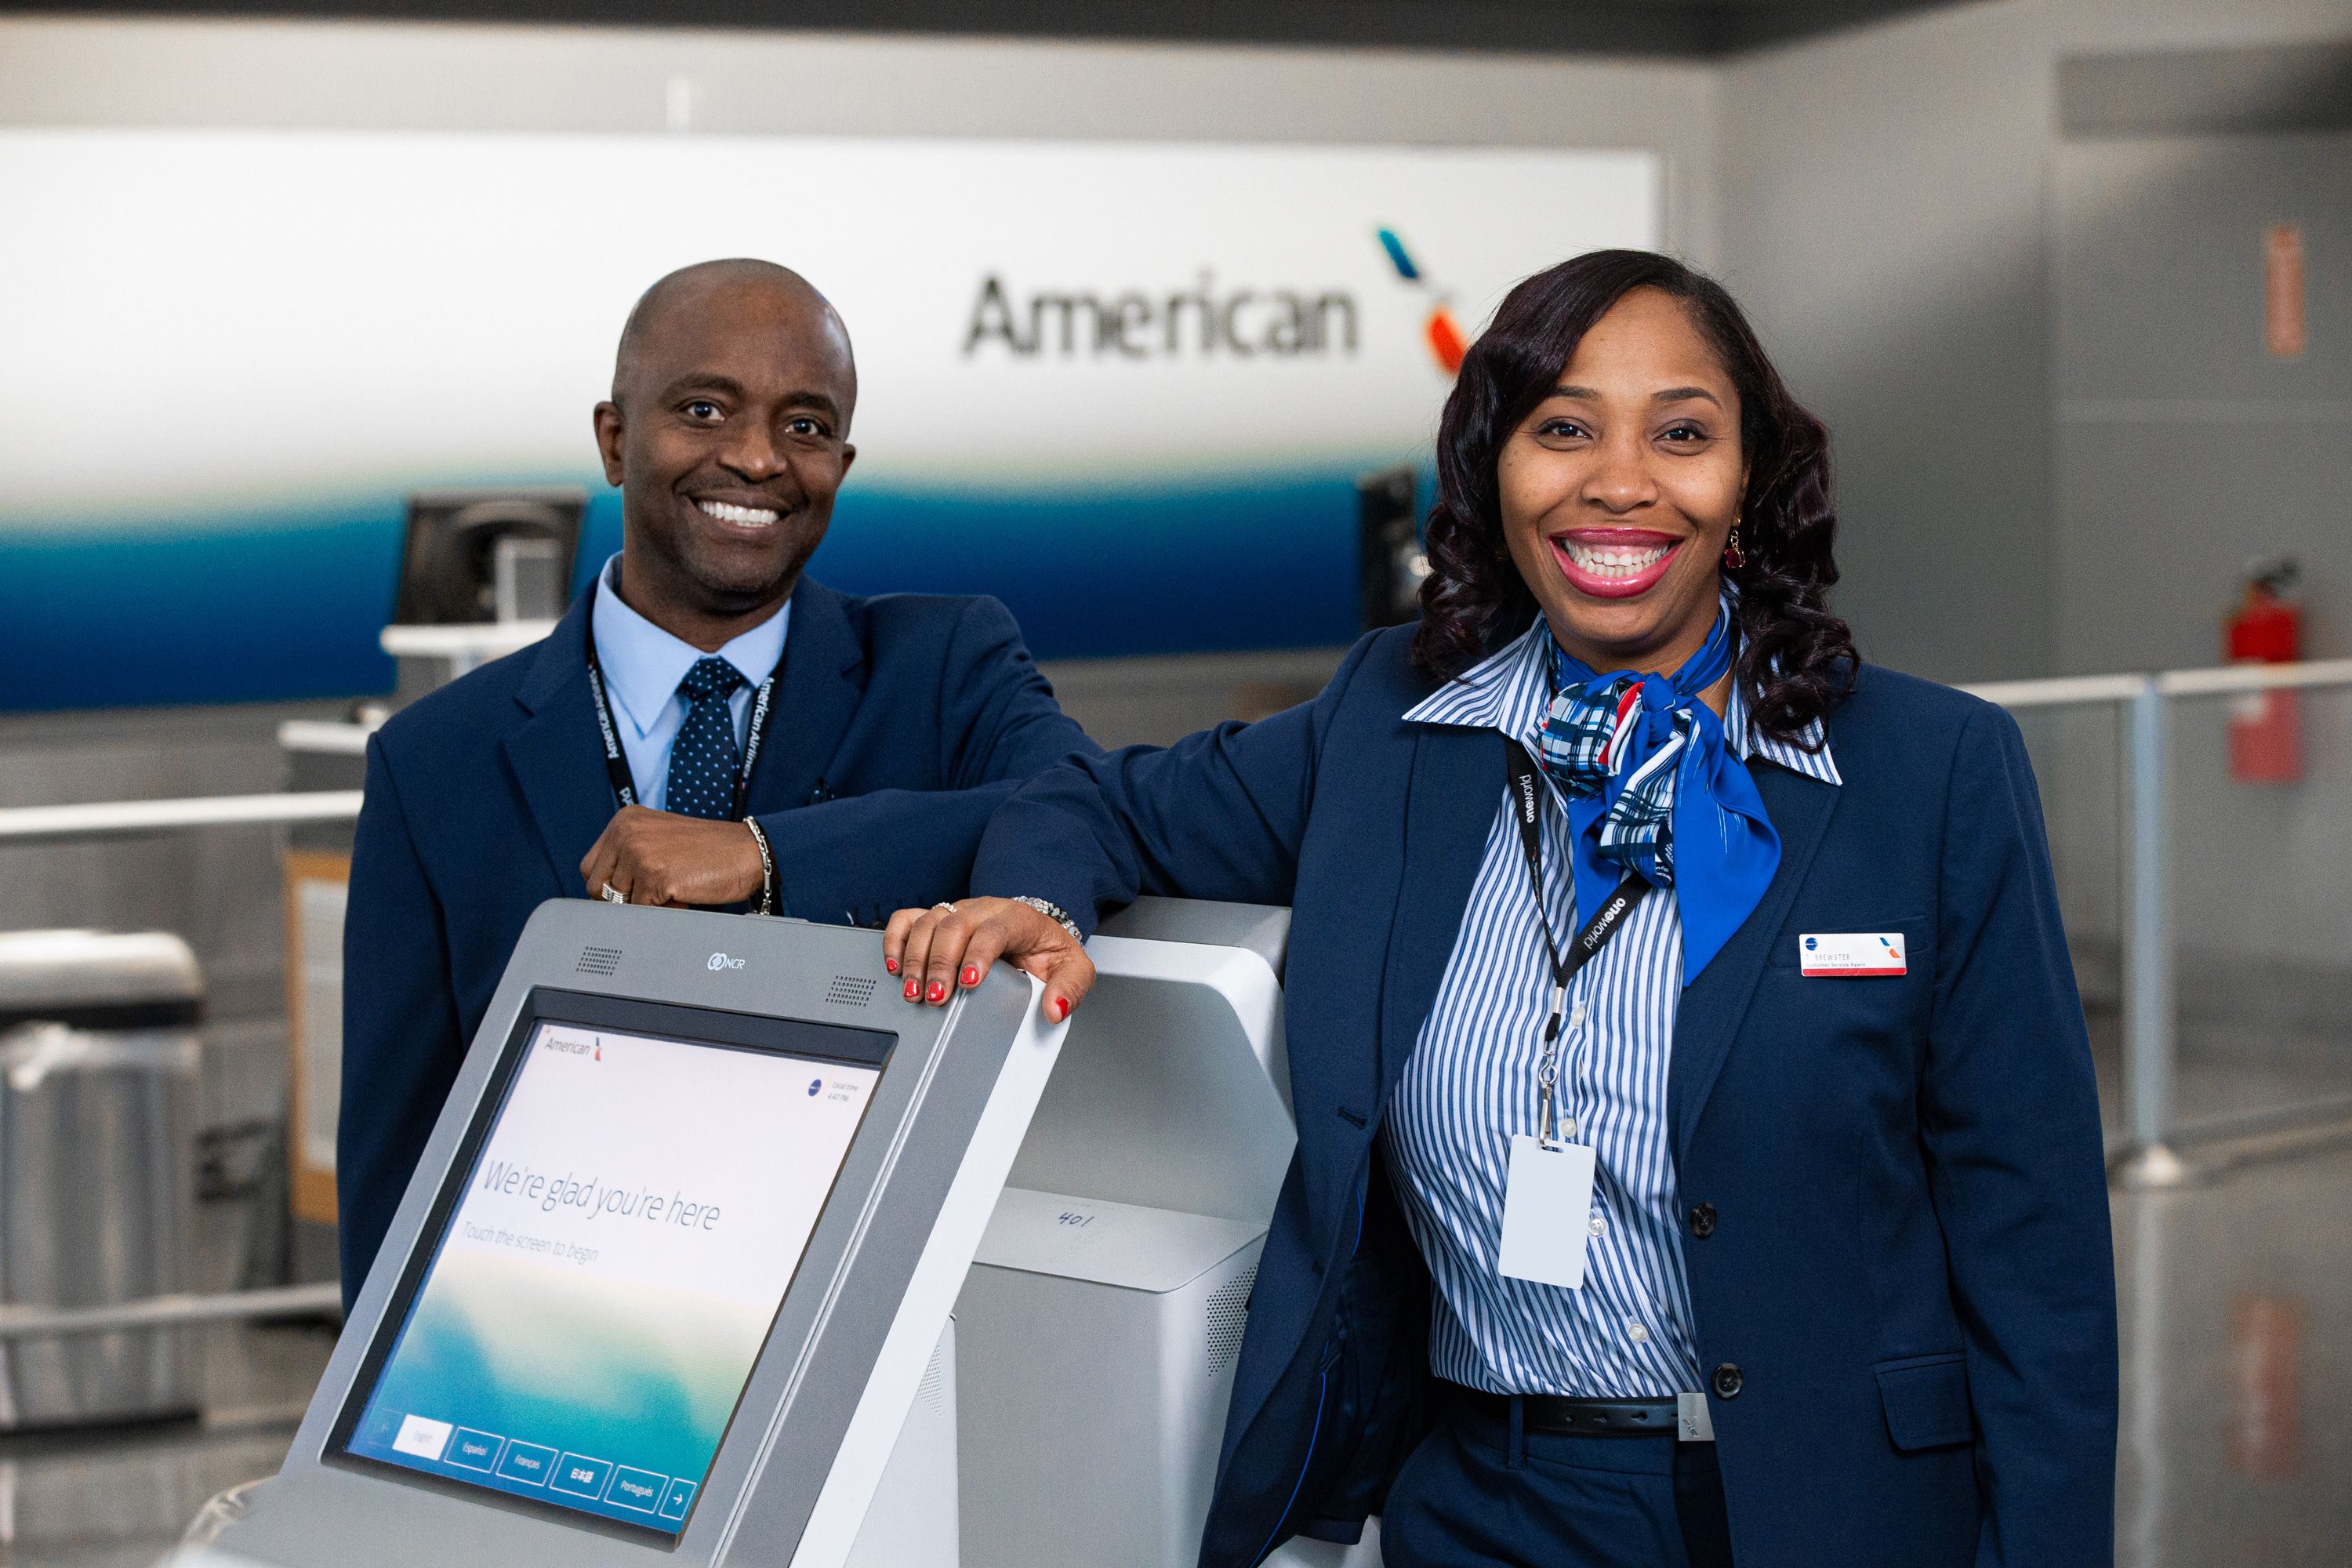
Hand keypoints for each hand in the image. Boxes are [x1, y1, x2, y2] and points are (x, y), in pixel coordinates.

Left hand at [580, 806, 765, 907]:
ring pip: (619, 904)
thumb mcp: (659, 838)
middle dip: (623, 900)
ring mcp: (639, 853)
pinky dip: (662, 912)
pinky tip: (683, 895)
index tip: (632, 891)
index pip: (591, 867)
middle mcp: (627, 832)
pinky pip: (641, 913)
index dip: (609, 886)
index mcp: (625, 820)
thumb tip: (603, 891)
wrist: (748, 852)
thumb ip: (629, 854)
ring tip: (675, 889)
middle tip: (655, 894)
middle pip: (597, 888)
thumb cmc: (709, 850)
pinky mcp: (654, 876)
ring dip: (647, 905)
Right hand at [884, 898, 1093, 1022]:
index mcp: (1017, 918)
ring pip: (926, 922)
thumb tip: (1055, 1009)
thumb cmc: (1049, 951)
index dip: (977, 954)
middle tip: (936, 997)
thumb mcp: (1073, 968)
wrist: (1035, 935)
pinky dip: (895, 940)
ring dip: (914, 958)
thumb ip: (1070, 988)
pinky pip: (907, 919)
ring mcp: (956, 913)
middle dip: (940, 963)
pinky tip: (894, 966)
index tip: (968, 982)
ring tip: (913, 992)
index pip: (993, 929)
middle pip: (952, 925)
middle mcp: (983, 910)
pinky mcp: (937, 920)